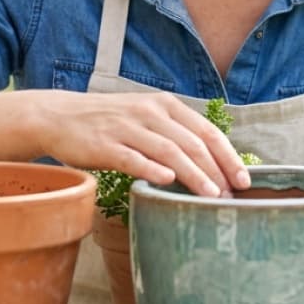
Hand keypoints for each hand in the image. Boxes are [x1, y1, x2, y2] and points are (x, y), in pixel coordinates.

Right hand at [33, 91, 249, 197]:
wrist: (59, 116)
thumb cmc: (108, 123)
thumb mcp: (145, 118)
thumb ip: (174, 135)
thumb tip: (210, 165)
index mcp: (165, 106)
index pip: (207, 131)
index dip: (229, 157)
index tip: (245, 180)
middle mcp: (150, 113)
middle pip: (193, 143)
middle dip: (217, 172)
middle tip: (231, 197)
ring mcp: (127, 128)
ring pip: (169, 152)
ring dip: (194, 175)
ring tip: (211, 196)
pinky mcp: (105, 145)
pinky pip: (134, 158)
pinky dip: (153, 170)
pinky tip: (168, 182)